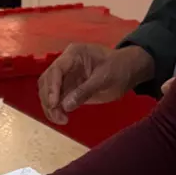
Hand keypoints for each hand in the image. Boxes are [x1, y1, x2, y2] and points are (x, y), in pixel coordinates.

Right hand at [38, 44, 154, 122]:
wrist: (128, 71)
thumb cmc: (119, 68)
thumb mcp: (105, 78)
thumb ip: (85, 91)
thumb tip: (65, 106)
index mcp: (74, 54)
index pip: (56, 70)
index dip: (52, 87)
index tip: (54, 104)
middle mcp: (66, 64)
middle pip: (47, 81)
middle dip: (49, 100)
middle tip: (58, 117)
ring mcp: (66, 76)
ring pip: (48, 92)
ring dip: (50, 107)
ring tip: (61, 120)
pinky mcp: (69, 88)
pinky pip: (56, 99)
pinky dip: (56, 109)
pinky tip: (62, 118)